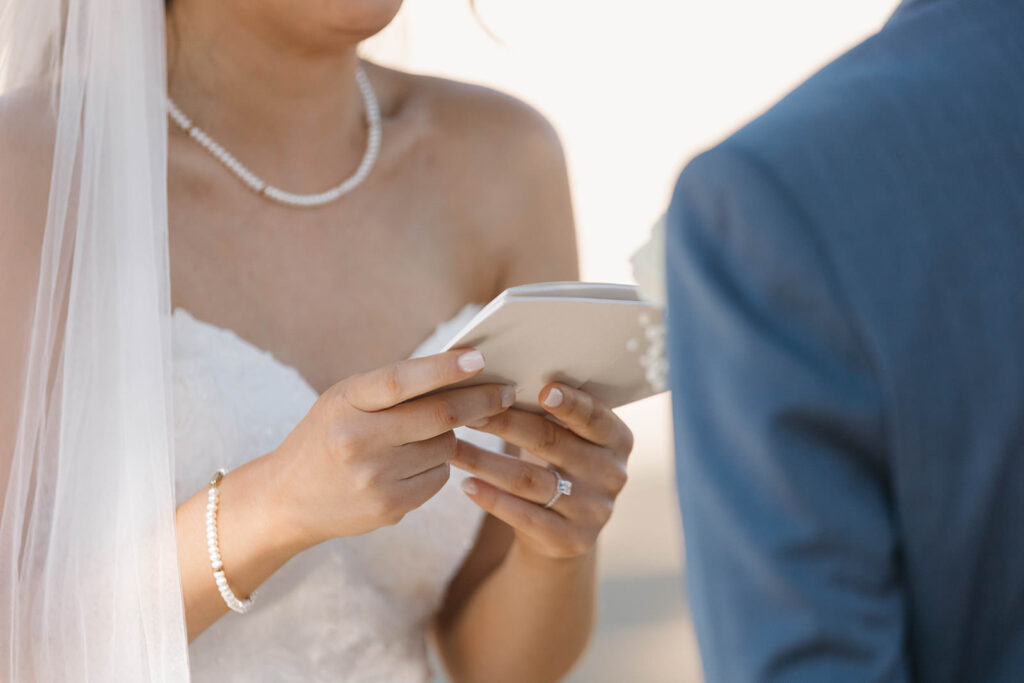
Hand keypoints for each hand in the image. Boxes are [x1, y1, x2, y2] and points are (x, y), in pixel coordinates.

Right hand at [266, 349, 515, 547]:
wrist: (287, 498)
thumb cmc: (328, 435)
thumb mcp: (345, 401)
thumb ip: (393, 387)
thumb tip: (463, 369)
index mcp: (346, 403)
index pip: (401, 380)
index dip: (443, 368)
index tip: (479, 358)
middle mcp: (358, 440)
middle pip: (439, 416)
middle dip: (480, 400)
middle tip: (505, 391)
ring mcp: (375, 478)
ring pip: (445, 446)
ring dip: (451, 434)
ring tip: (428, 432)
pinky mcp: (390, 507)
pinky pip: (439, 477)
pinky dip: (438, 464)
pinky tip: (414, 462)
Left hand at [452, 383, 633, 559]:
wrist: (564, 529)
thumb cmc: (558, 462)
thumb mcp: (567, 436)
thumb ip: (552, 411)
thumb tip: (501, 379)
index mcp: (617, 439)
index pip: (594, 417)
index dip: (570, 403)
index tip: (542, 389)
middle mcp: (612, 474)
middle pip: (551, 442)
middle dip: (505, 423)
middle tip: (469, 410)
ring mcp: (593, 510)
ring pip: (529, 480)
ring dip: (485, 461)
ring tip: (452, 446)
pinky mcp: (570, 540)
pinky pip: (524, 516)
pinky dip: (492, 499)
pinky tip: (466, 484)